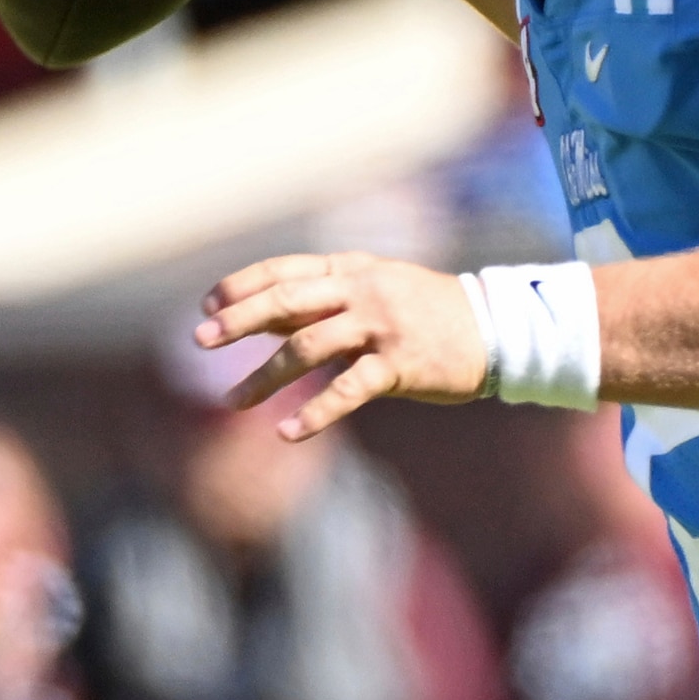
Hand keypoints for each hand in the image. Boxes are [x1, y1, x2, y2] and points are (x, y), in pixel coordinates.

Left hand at [197, 250, 483, 436]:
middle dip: (238, 321)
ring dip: (264, 376)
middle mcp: (362, 290)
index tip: (206, 306)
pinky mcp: (400, 364)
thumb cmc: (428, 313)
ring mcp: (381, 325)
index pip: (284, 270)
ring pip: (308, 346)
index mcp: (352, 268)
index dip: (241, 286)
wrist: (497, 329)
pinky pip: (347, 390)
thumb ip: (323, 301)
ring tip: (232, 401)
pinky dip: (314, 413)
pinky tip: (287, 431)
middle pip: (286, 301)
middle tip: (200, 341)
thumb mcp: (375, 290)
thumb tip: (260, 317)